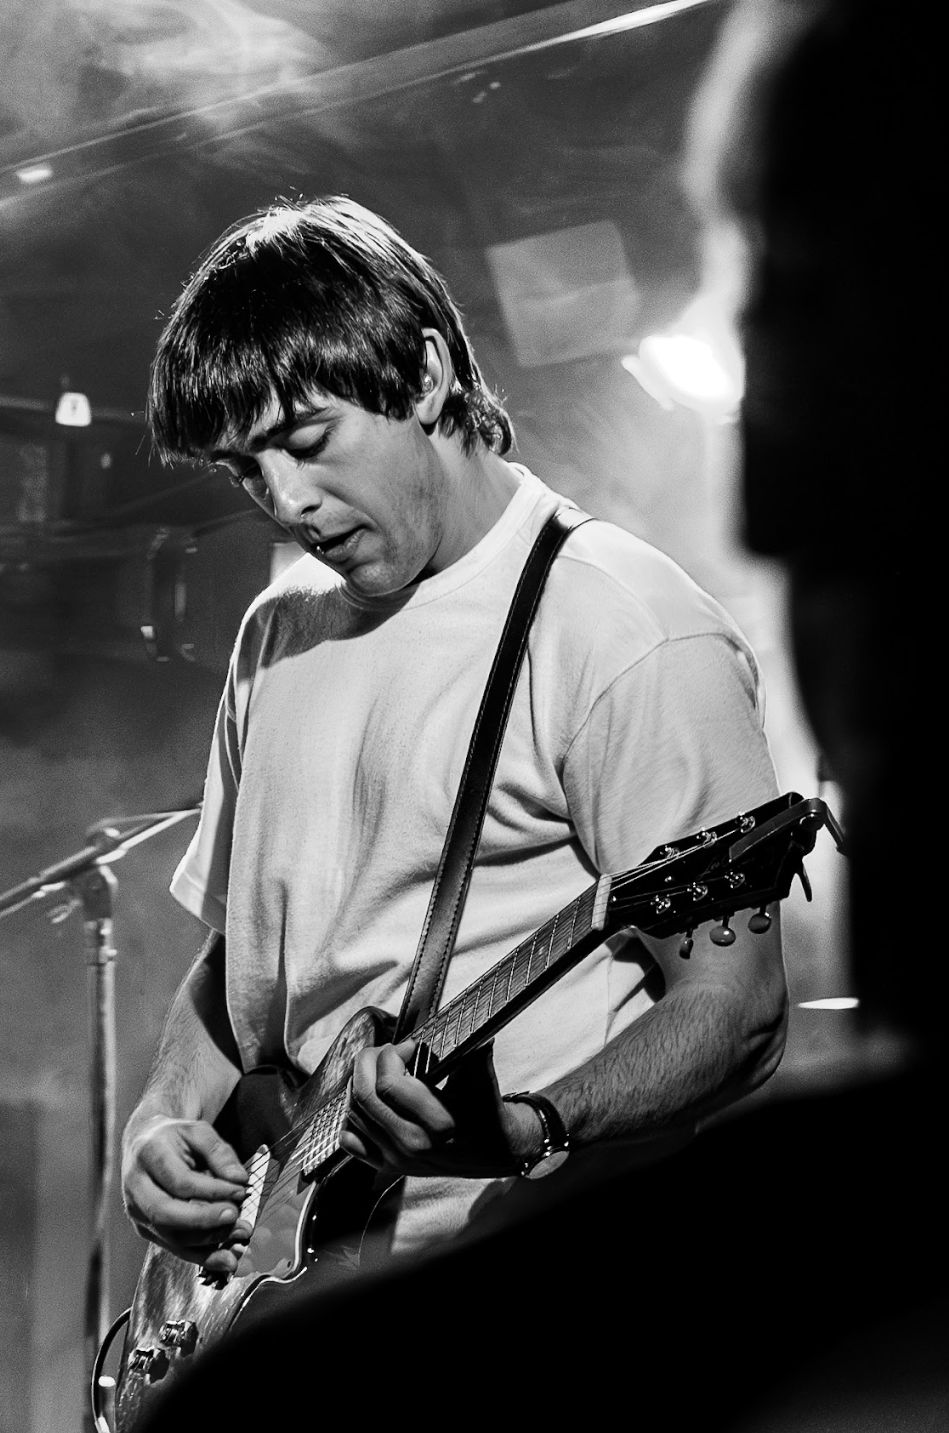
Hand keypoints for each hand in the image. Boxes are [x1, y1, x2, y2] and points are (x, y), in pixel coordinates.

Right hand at [121, 1113, 249, 1273]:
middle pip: (166, 1214)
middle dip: (205, 1220)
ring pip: (170, 1236)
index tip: (241, 1190)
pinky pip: (174, 1248)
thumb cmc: (175, 1138)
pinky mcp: (146, 1229)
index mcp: (148, 1155)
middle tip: (235, 1216)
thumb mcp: (198, 1131)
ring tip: (239, 1235)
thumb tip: (239, 1178)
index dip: (213, 1190)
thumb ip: (219, 1152)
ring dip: (208, 1241)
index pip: (180, 1181)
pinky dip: (202, 1256)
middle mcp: (136, 1187)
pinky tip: (226, 1258)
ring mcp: (138, 1212)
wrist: (145, 1144)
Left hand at [339, 1040, 538, 1179]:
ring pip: (354, 1113)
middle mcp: (412, 1144)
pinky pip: (351, 1141)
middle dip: (369, 1061)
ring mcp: (397, 1158)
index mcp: (437, 1124)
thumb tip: (471, 1027)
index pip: (389, 1083)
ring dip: (359, 1082)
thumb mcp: (485, 1085)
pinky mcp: (389, 1166)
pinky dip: (351, 1117)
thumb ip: (476, 1056)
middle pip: (365, 1095)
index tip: (410, 1045)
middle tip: (387, 1050)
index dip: (393, 1054)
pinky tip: (369, 1100)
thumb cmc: (490, 1116)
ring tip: (379, 1068)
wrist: (496, 1154)